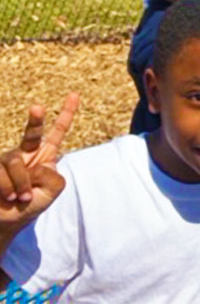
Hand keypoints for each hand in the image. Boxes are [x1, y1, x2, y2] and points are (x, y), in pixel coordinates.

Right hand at [0, 94, 78, 228]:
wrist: (6, 222)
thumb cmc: (32, 205)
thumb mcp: (53, 190)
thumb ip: (53, 176)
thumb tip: (36, 166)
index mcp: (45, 155)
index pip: (58, 131)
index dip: (66, 113)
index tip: (75, 94)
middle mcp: (25, 153)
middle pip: (32, 133)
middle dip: (36, 120)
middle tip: (38, 107)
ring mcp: (6, 160)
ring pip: (15, 162)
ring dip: (20, 183)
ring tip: (21, 198)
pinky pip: (2, 174)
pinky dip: (8, 188)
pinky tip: (9, 197)